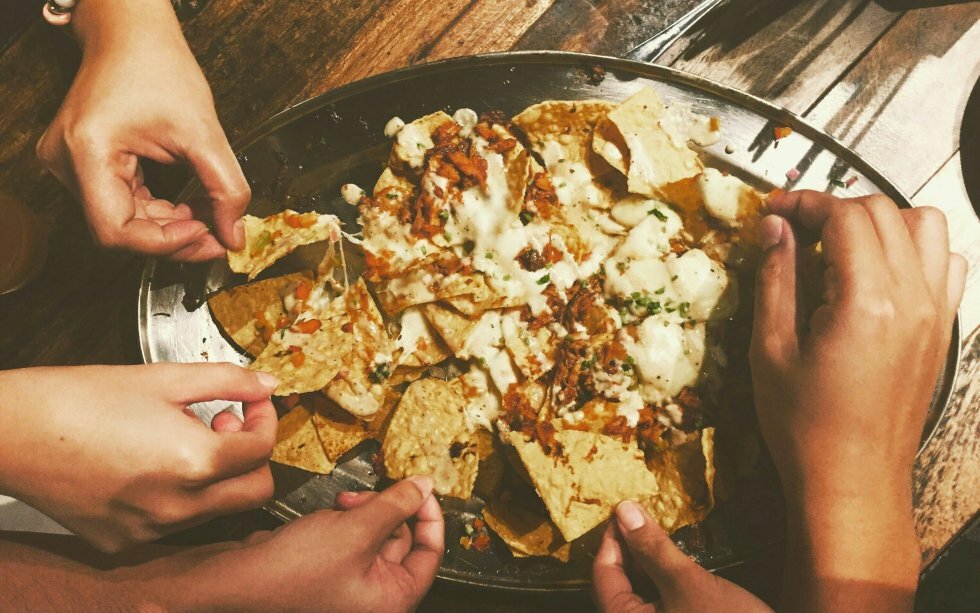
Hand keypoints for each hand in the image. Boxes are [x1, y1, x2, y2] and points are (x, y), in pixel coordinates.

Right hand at [0, 363, 277, 551]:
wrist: (11, 432)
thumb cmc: (80, 400)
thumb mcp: (165, 377)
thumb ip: (228, 380)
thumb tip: (267, 385)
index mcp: (193, 462)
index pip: (262, 450)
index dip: (265, 419)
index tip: (253, 402)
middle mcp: (176, 508)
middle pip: (255, 493)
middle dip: (252, 456)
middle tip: (226, 423)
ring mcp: (150, 532)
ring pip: (217, 510)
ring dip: (216, 476)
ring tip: (181, 437)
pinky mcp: (124, 544)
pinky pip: (174, 524)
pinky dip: (179, 496)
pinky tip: (151, 464)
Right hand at [36, 0, 248, 260]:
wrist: (131, 35)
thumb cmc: (156, 65)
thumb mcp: (204, 131)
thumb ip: (225, 188)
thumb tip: (234, 235)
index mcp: (87, 151)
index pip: (115, 231)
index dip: (164, 243)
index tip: (206, 236)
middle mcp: (68, 162)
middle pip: (119, 231)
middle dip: (173, 239)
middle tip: (217, 237)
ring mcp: (72, 166)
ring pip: (123, 222)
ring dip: (169, 228)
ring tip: (208, 218)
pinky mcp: (85, 166)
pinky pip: (122, 205)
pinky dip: (159, 213)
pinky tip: (188, 208)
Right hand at [174, 477, 443, 611]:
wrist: (237, 578)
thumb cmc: (292, 571)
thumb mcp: (356, 529)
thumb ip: (396, 504)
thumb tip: (424, 486)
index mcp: (391, 600)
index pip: (430, 553)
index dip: (429, 516)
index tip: (422, 488)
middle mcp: (374, 598)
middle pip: (402, 540)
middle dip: (388, 510)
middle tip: (370, 494)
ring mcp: (351, 585)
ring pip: (376, 535)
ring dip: (365, 512)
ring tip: (344, 504)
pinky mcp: (331, 571)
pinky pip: (353, 538)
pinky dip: (346, 520)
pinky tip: (329, 513)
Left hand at [593, 501, 770, 611]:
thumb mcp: (688, 582)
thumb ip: (653, 548)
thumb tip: (626, 513)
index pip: (603, 574)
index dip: (612, 537)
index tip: (624, 509)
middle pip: (617, 583)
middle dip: (629, 549)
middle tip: (640, 517)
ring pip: (638, 593)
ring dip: (646, 564)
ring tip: (658, 535)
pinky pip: (657, 603)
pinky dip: (661, 582)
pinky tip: (674, 563)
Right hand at [750, 191, 965, 606]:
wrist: (851, 479)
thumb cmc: (804, 426)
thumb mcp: (770, 349)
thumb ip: (775, 278)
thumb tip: (775, 227)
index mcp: (866, 303)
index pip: (845, 216)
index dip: (805, 203)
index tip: (775, 211)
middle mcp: (912, 300)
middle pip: (882, 211)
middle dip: (835, 208)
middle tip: (795, 230)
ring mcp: (935, 314)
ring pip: (923, 226)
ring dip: (879, 221)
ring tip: (840, 245)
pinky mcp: (941, 329)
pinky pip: (945, 262)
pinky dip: (914, 249)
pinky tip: (878, 270)